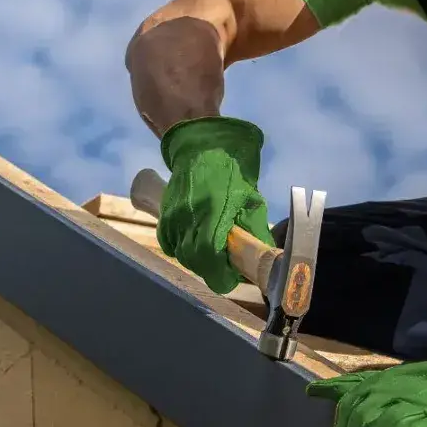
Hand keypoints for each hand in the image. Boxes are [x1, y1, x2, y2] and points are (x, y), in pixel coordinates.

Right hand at [157, 116, 276, 293]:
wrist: (199, 150)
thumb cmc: (229, 173)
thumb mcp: (249, 197)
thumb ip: (253, 226)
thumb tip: (262, 253)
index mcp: (213, 211)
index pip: (209, 253)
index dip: (220, 272)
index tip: (231, 276)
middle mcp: (189, 217)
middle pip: (195, 259)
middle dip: (211, 269)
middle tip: (225, 267)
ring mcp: (173, 217)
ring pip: (182, 254)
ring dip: (198, 261)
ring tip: (212, 254)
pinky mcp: (164, 216)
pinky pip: (170, 244)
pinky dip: (182, 250)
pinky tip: (195, 244)